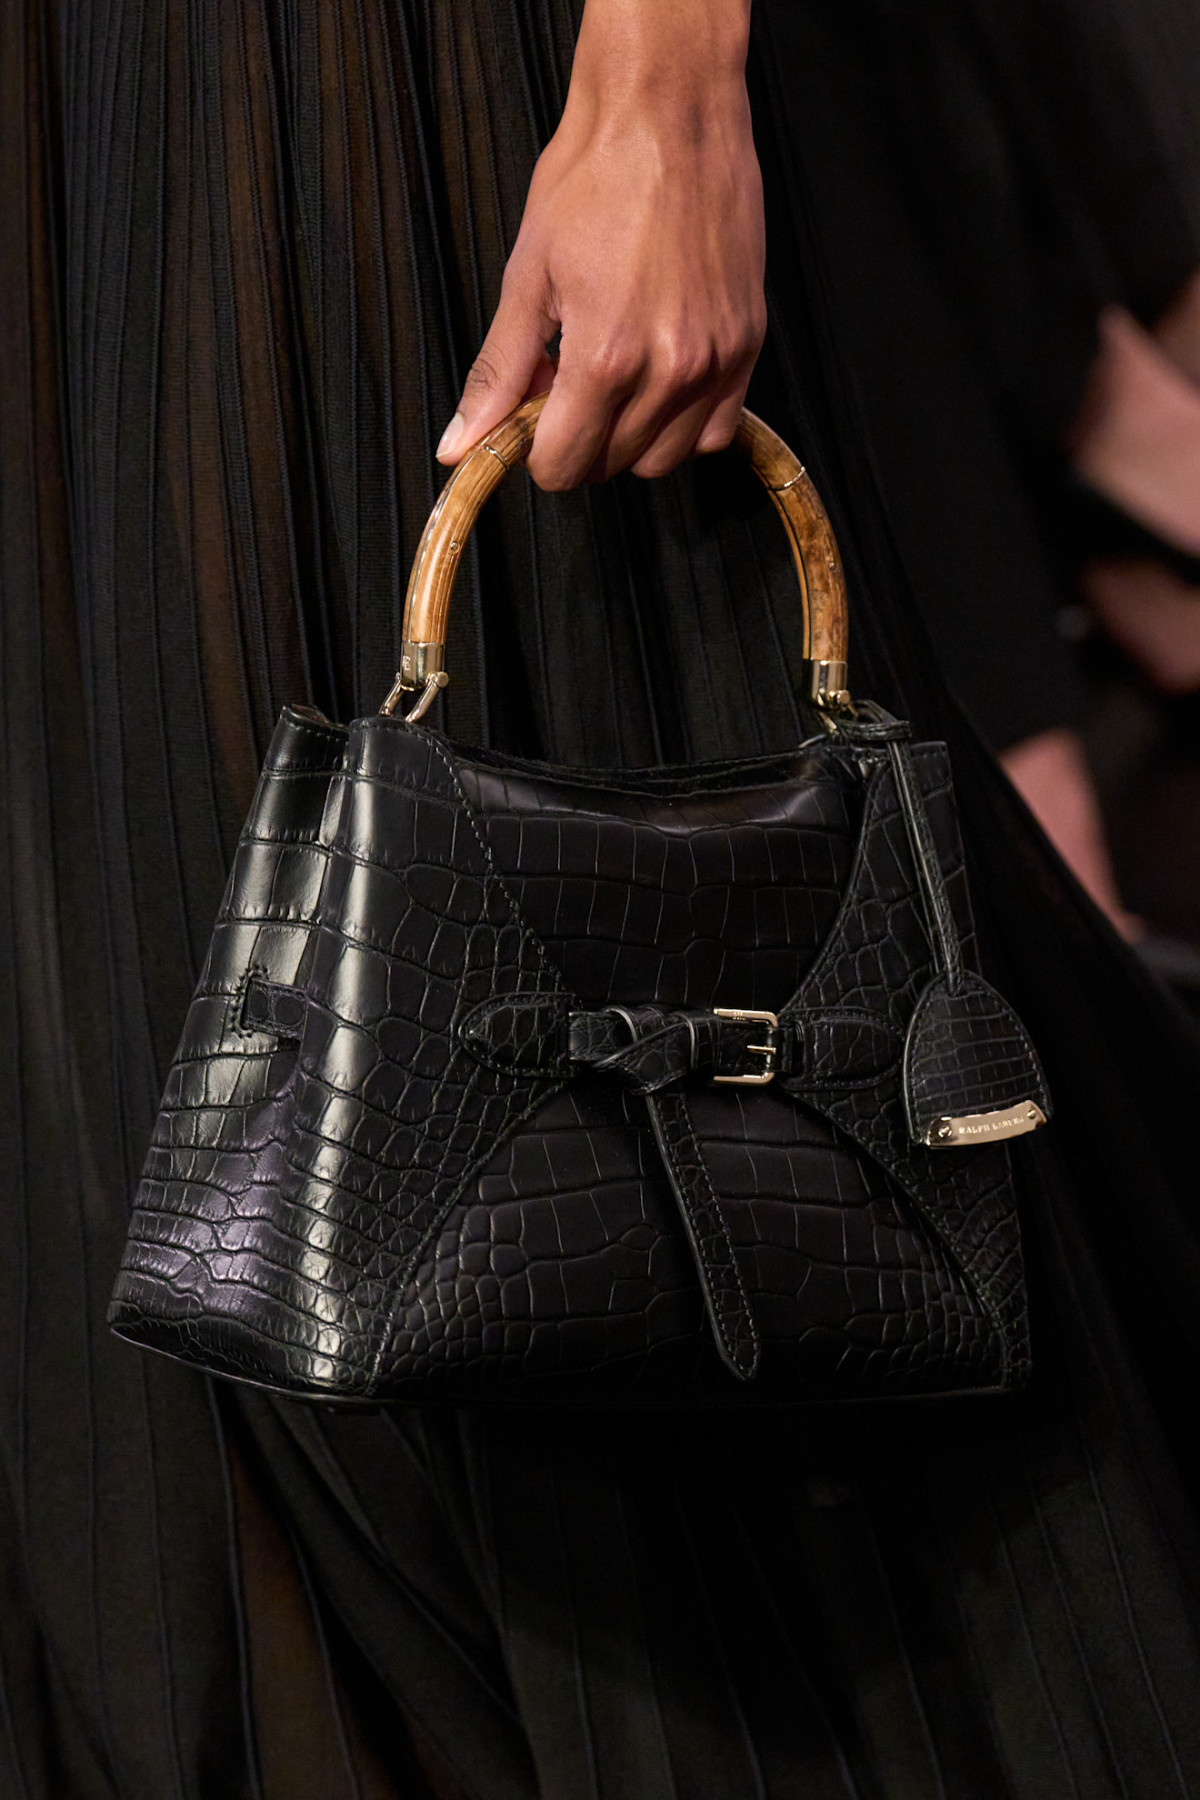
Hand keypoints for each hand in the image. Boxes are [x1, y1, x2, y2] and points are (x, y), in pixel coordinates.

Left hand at [436, 0, 764, 490]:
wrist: (669, 111)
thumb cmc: (597, 175)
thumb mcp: (526, 276)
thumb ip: (498, 374)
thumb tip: (460, 445)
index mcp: (607, 356)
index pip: (564, 465)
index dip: (536, 449)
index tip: (533, 414)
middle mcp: (670, 369)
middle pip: (612, 466)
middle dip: (579, 438)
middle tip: (567, 377)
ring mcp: (716, 360)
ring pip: (664, 458)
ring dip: (630, 435)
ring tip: (615, 372)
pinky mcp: (748, 344)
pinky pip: (716, 430)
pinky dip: (683, 422)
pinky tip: (658, 376)